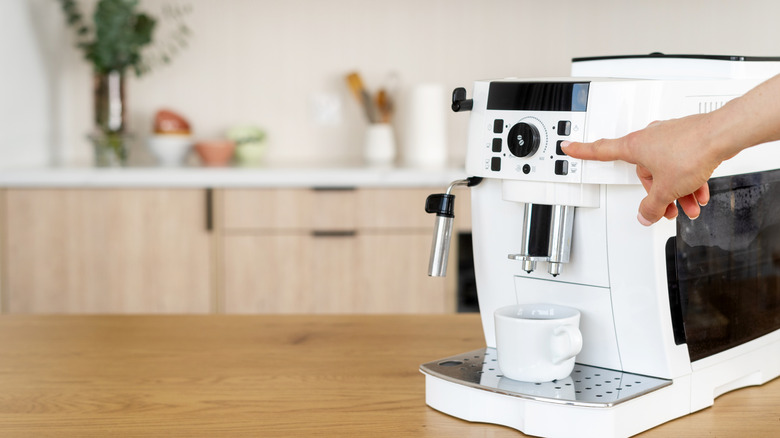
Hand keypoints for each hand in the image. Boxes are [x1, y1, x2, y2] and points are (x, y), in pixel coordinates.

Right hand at [561, 113, 724, 225]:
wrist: (722, 136)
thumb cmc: (691, 152)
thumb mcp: (666, 189)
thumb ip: (652, 206)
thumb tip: (645, 214)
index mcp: (634, 147)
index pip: (600, 150)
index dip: (582, 151)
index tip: (569, 146)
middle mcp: (648, 139)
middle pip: (644, 172)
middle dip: (656, 192)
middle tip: (665, 208)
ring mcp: (668, 137)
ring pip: (666, 169)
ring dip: (676, 190)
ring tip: (689, 205)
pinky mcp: (686, 138)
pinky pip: (681, 163)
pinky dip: (688, 179)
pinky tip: (699, 193)